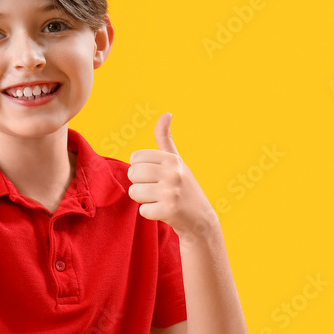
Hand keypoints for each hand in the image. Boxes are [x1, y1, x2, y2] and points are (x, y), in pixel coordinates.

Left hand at [127, 113, 218, 239]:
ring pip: (134, 192)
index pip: (136, 157)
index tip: (155, 176)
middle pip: (132, 173)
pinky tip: (164, 212)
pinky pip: (142, 210)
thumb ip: (165, 139)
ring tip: (160, 200)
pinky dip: (150, 214)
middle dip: (139, 184)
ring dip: (144, 199)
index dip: (141, 169)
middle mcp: (173, 172)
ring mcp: (171, 191)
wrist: (200, 219)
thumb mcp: (176, 161)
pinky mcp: (169, 210)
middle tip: (156, 189)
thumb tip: (166, 114)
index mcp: (172, 159)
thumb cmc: (183, 187)